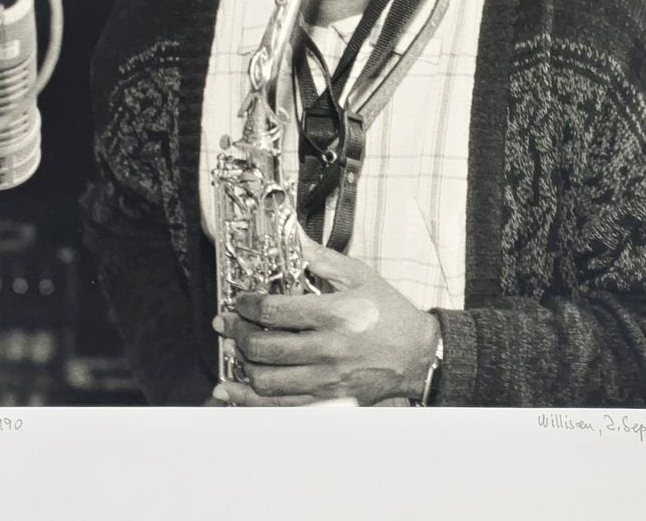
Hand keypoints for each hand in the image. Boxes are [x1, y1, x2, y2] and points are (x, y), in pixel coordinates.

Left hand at [212, 239, 439, 406]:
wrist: (417, 354)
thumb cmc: (388, 312)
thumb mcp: (358, 276)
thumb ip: (320, 258)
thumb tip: (293, 236)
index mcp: (335, 315)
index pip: (275, 312)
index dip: (247, 306)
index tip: (239, 301)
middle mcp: (328, 351)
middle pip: (265, 348)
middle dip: (237, 333)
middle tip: (227, 323)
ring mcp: (328, 382)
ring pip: (268, 382)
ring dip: (241, 366)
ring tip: (233, 350)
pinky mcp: (329, 403)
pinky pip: (281, 408)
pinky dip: (251, 401)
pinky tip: (232, 391)